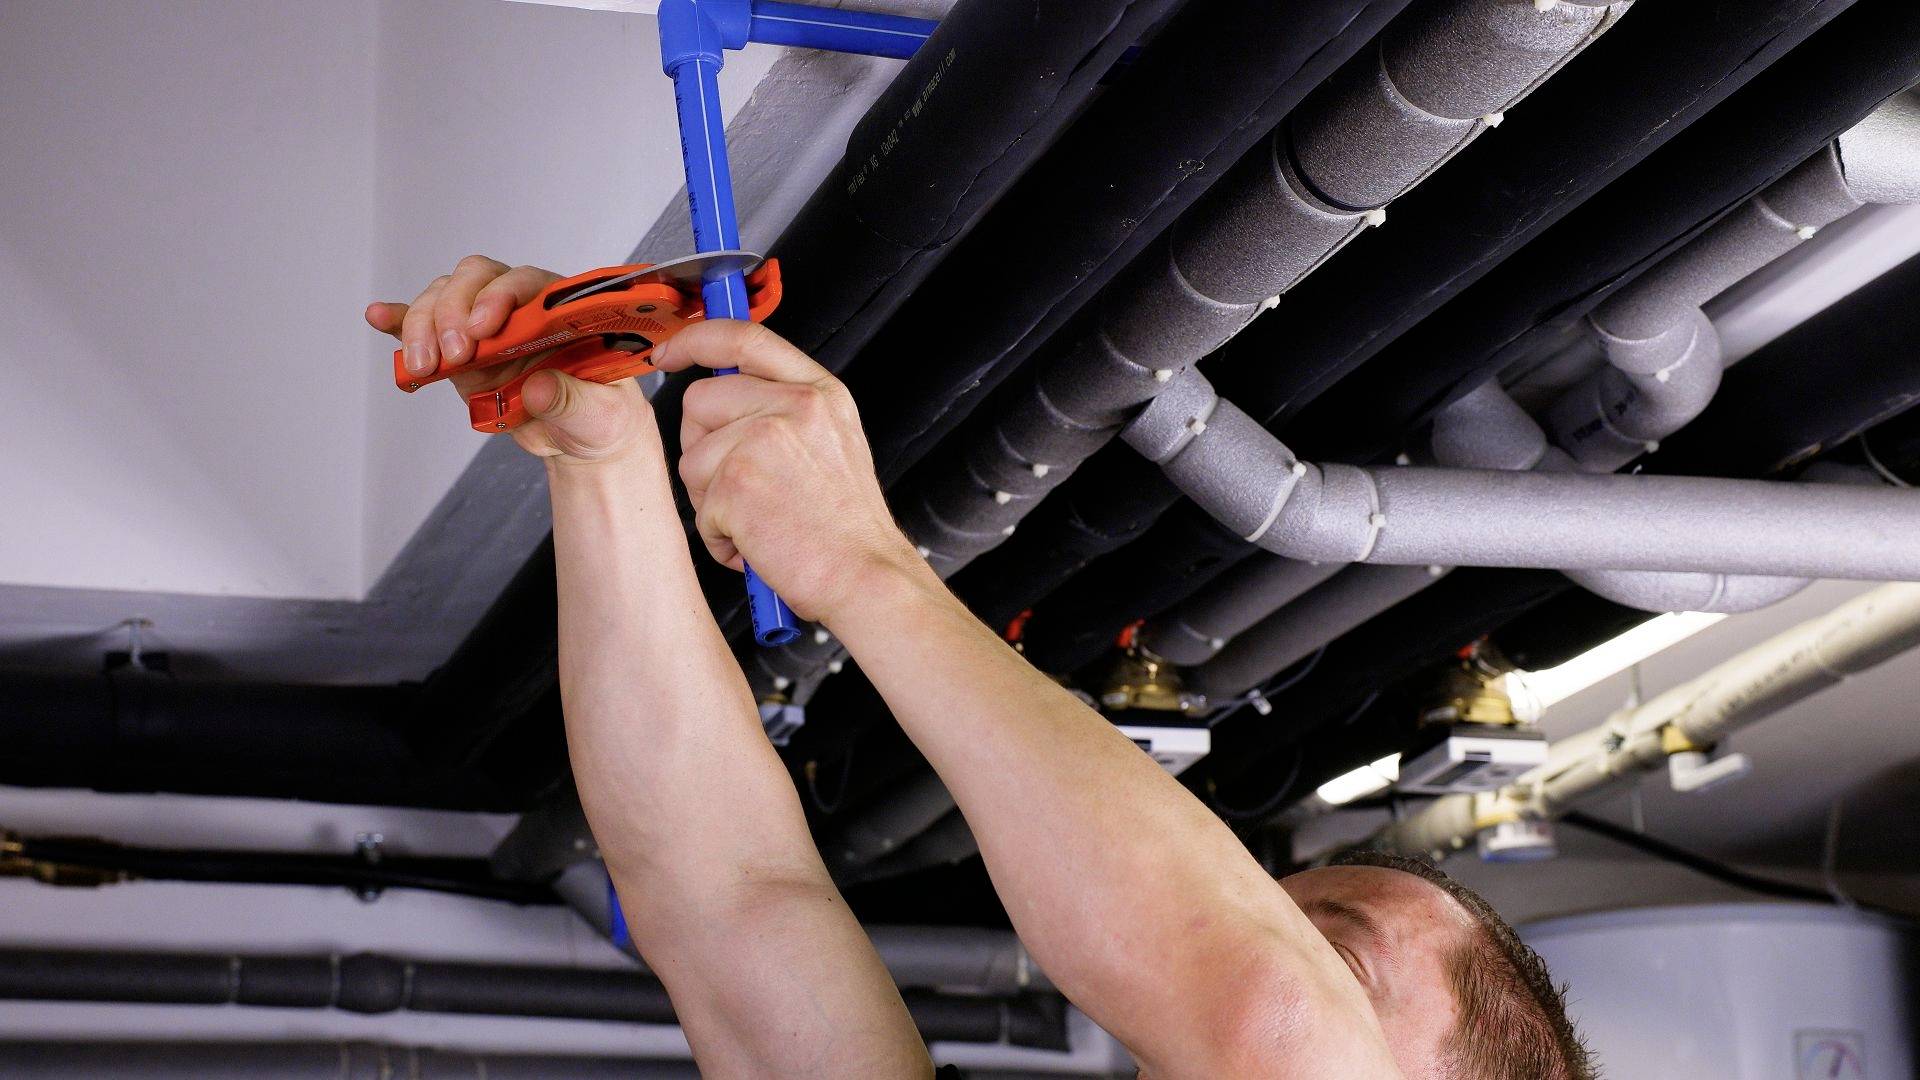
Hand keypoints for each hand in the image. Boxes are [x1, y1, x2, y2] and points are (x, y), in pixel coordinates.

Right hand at [365, 254, 656, 463]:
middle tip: (453, 354)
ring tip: (424, 367)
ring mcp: (483, 324)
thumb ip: (573, 400)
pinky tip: (379, 317)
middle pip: (475, 278)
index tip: (482, 328)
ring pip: (444, 299)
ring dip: (425, 326)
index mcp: (560, 308)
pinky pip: (423, 324)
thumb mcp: (601, 414)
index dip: (499, 297)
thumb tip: (538, 386)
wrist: (579, 436)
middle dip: (454, 310)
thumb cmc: (601, 415)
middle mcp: (518, 305)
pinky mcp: (458, 349)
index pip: (525, 281)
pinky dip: (400, 321)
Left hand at [652, 321, 923, 622]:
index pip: (744, 337)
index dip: (696, 339)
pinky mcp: (737, 483)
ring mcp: (764, 440)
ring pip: (691, 460)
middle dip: (704, 448)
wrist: (867, 578)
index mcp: (819, 392)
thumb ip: (783, 409)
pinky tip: (758, 545)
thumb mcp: (832, 443)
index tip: (669, 352)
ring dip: (712, 502)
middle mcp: (795, 406)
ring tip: (760, 523)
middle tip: (742, 489)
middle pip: (699, 400)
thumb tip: (719, 395)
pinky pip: (698, 509)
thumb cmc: (847, 530)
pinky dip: (720, 539)